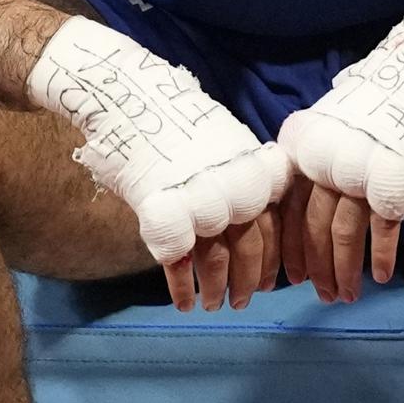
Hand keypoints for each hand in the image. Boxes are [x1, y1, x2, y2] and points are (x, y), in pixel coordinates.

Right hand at [28, 16, 289, 311]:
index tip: (274, 281)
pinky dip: (181, 287)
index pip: (275, 224)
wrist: (129, 96)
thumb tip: (244, 220)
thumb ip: (236, 179)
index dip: (274, 259)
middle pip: (251, 247)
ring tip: (211, 306)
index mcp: (251, 168)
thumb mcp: (220, 141)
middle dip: (249, 282)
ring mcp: (200, 202)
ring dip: (215, 290)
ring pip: (217, 260)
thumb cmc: (171, 118)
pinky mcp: (165, 214)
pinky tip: (183, 302)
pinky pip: (179, 261)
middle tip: (243, 301)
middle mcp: (233, 187)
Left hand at [275, 0, 403, 294]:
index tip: (290, 275)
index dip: (290, 246)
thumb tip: (313, 204)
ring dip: (344, 270)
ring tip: (345, 296)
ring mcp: (358, 171)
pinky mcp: (391, 180)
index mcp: (306, 148)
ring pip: (342, 233)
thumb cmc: (381, 104)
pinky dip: (380, 256)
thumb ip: (322, 161)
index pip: (287, 207)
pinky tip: (380, 278)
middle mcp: (325, 160)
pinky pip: (381, 227)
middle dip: (316, 266)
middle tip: (320, 294)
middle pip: (312, 226)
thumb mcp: (338, 127)